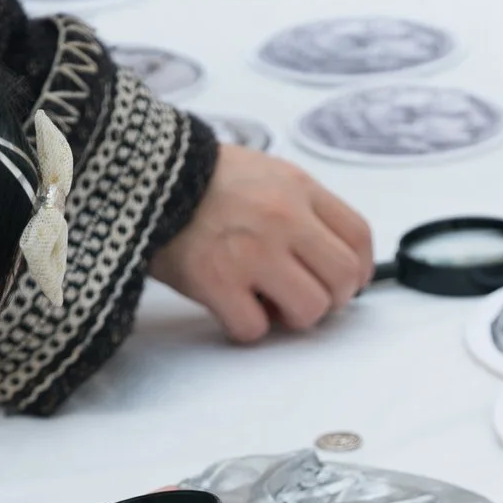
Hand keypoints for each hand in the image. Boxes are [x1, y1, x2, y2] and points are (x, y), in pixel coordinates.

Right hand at [148, 146, 375, 342]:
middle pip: (343, 278)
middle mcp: (283, 219)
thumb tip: (332, 257)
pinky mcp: (216, 282)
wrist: (141, 178)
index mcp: (298, 188)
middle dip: (331, 298)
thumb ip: (301, 208)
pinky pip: (255, 329)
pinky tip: (230, 305)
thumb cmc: (199, 179)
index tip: (348, 283)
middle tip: (305, 297)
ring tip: (266, 302)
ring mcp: (251, 252)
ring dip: (292, 317)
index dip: (360, 269)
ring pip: (310, 310)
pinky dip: (246, 326)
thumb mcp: (264, 173)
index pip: (359, 236)